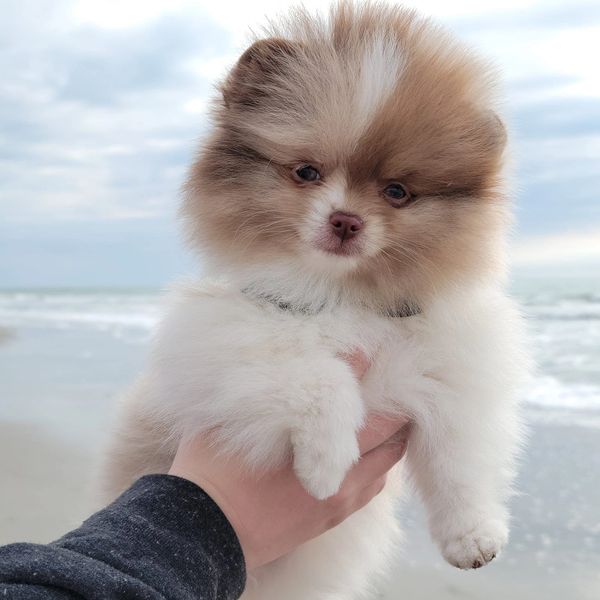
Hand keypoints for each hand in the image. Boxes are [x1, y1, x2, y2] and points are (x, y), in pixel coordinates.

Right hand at [168, 351, 409, 569]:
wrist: (205, 534)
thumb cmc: (215, 471)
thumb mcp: (239, 421)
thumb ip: (272, 392)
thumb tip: (298, 368)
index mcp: (322, 452)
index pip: (365, 407)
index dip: (372, 376)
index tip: (373, 354)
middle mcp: (342, 479)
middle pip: (391, 437)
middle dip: (395, 410)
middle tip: (391, 385)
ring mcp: (340, 502)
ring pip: (387, 465)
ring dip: (390, 439)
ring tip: (385, 415)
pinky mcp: (332, 519)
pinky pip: (372, 489)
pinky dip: (379, 466)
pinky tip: (368, 452)